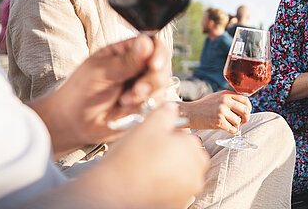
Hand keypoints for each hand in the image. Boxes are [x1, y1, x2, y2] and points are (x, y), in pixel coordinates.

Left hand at [33, 36, 170, 156]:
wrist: (74, 122)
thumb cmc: (81, 91)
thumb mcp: (100, 71)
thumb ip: (126, 61)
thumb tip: (146, 42)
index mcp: (127, 52)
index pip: (153, 45)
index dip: (159, 54)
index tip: (155, 65)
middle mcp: (139, 67)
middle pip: (163, 66)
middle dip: (153, 79)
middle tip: (138, 89)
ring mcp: (144, 86)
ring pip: (162, 86)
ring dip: (146, 95)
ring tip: (125, 100)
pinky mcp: (146, 105)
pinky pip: (157, 104)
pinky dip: (143, 107)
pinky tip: (126, 108)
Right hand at [84, 103, 208, 207]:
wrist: (112, 193)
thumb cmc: (130, 158)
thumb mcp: (148, 126)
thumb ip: (165, 113)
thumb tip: (171, 108)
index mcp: (193, 151)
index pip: (186, 136)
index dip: (168, 134)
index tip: (153, 137)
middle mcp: (195, 173)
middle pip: (186, 156)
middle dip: (171, 152)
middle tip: (148, 152)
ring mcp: (187, 192)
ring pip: (180, 174)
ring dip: (167, 169)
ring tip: (144, 167)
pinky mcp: (176, 205)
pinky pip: (172, 190)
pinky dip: (162, 185)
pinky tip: (145, 181)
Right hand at [181, 90, 251, 133]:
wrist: (189, 112)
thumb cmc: (203, 106)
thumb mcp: (217, 97)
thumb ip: (229, 99)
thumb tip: (244, 107)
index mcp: (226, 94)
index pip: (245, 100)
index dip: (248, 108)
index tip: (246, 113)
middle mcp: (225, 101)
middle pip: (245, 111)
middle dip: (246, 118)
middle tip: (242, 121)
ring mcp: (222, 111)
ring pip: (239, 121)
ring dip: (236, 125)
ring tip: (230, 125)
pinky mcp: (218, 122)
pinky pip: (233, 129)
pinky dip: (232, 131)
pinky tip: (228, 129)